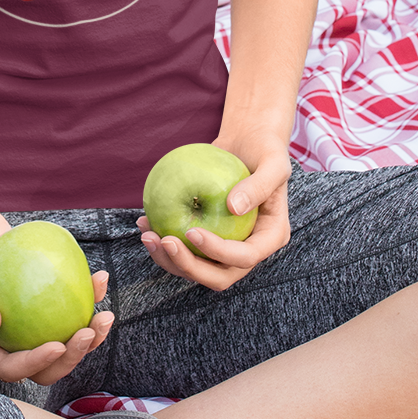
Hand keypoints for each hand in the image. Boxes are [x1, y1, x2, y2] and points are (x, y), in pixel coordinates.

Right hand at [0, 201, 113, 386]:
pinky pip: (70, 303)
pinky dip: (88, 295)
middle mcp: (9, 340)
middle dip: (73, 357)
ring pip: (65, 338)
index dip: (37, 364)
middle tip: (88, 331)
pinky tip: (100, 278)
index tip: (57, 345)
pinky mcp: (43, 297)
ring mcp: (30, 320)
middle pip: (47, 364)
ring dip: (91, 334)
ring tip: (105, 315)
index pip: (13, 367)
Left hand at [136, 133, 290, 291]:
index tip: (191, 231)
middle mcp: (248, 249)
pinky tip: (145, 222)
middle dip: (188, 266)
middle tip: (163, 241)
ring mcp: (226, 247)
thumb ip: (260, 185)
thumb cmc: (265, 148)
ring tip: (147, 234)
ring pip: (197, 268)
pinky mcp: (207, 238)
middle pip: (218, 276)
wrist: (247, 143)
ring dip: (169, 259)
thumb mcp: (273, 161)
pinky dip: (164, 242)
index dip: (218, 252)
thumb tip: (233, 209)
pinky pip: (185, 248)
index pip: (244, 257)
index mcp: (270, 237)